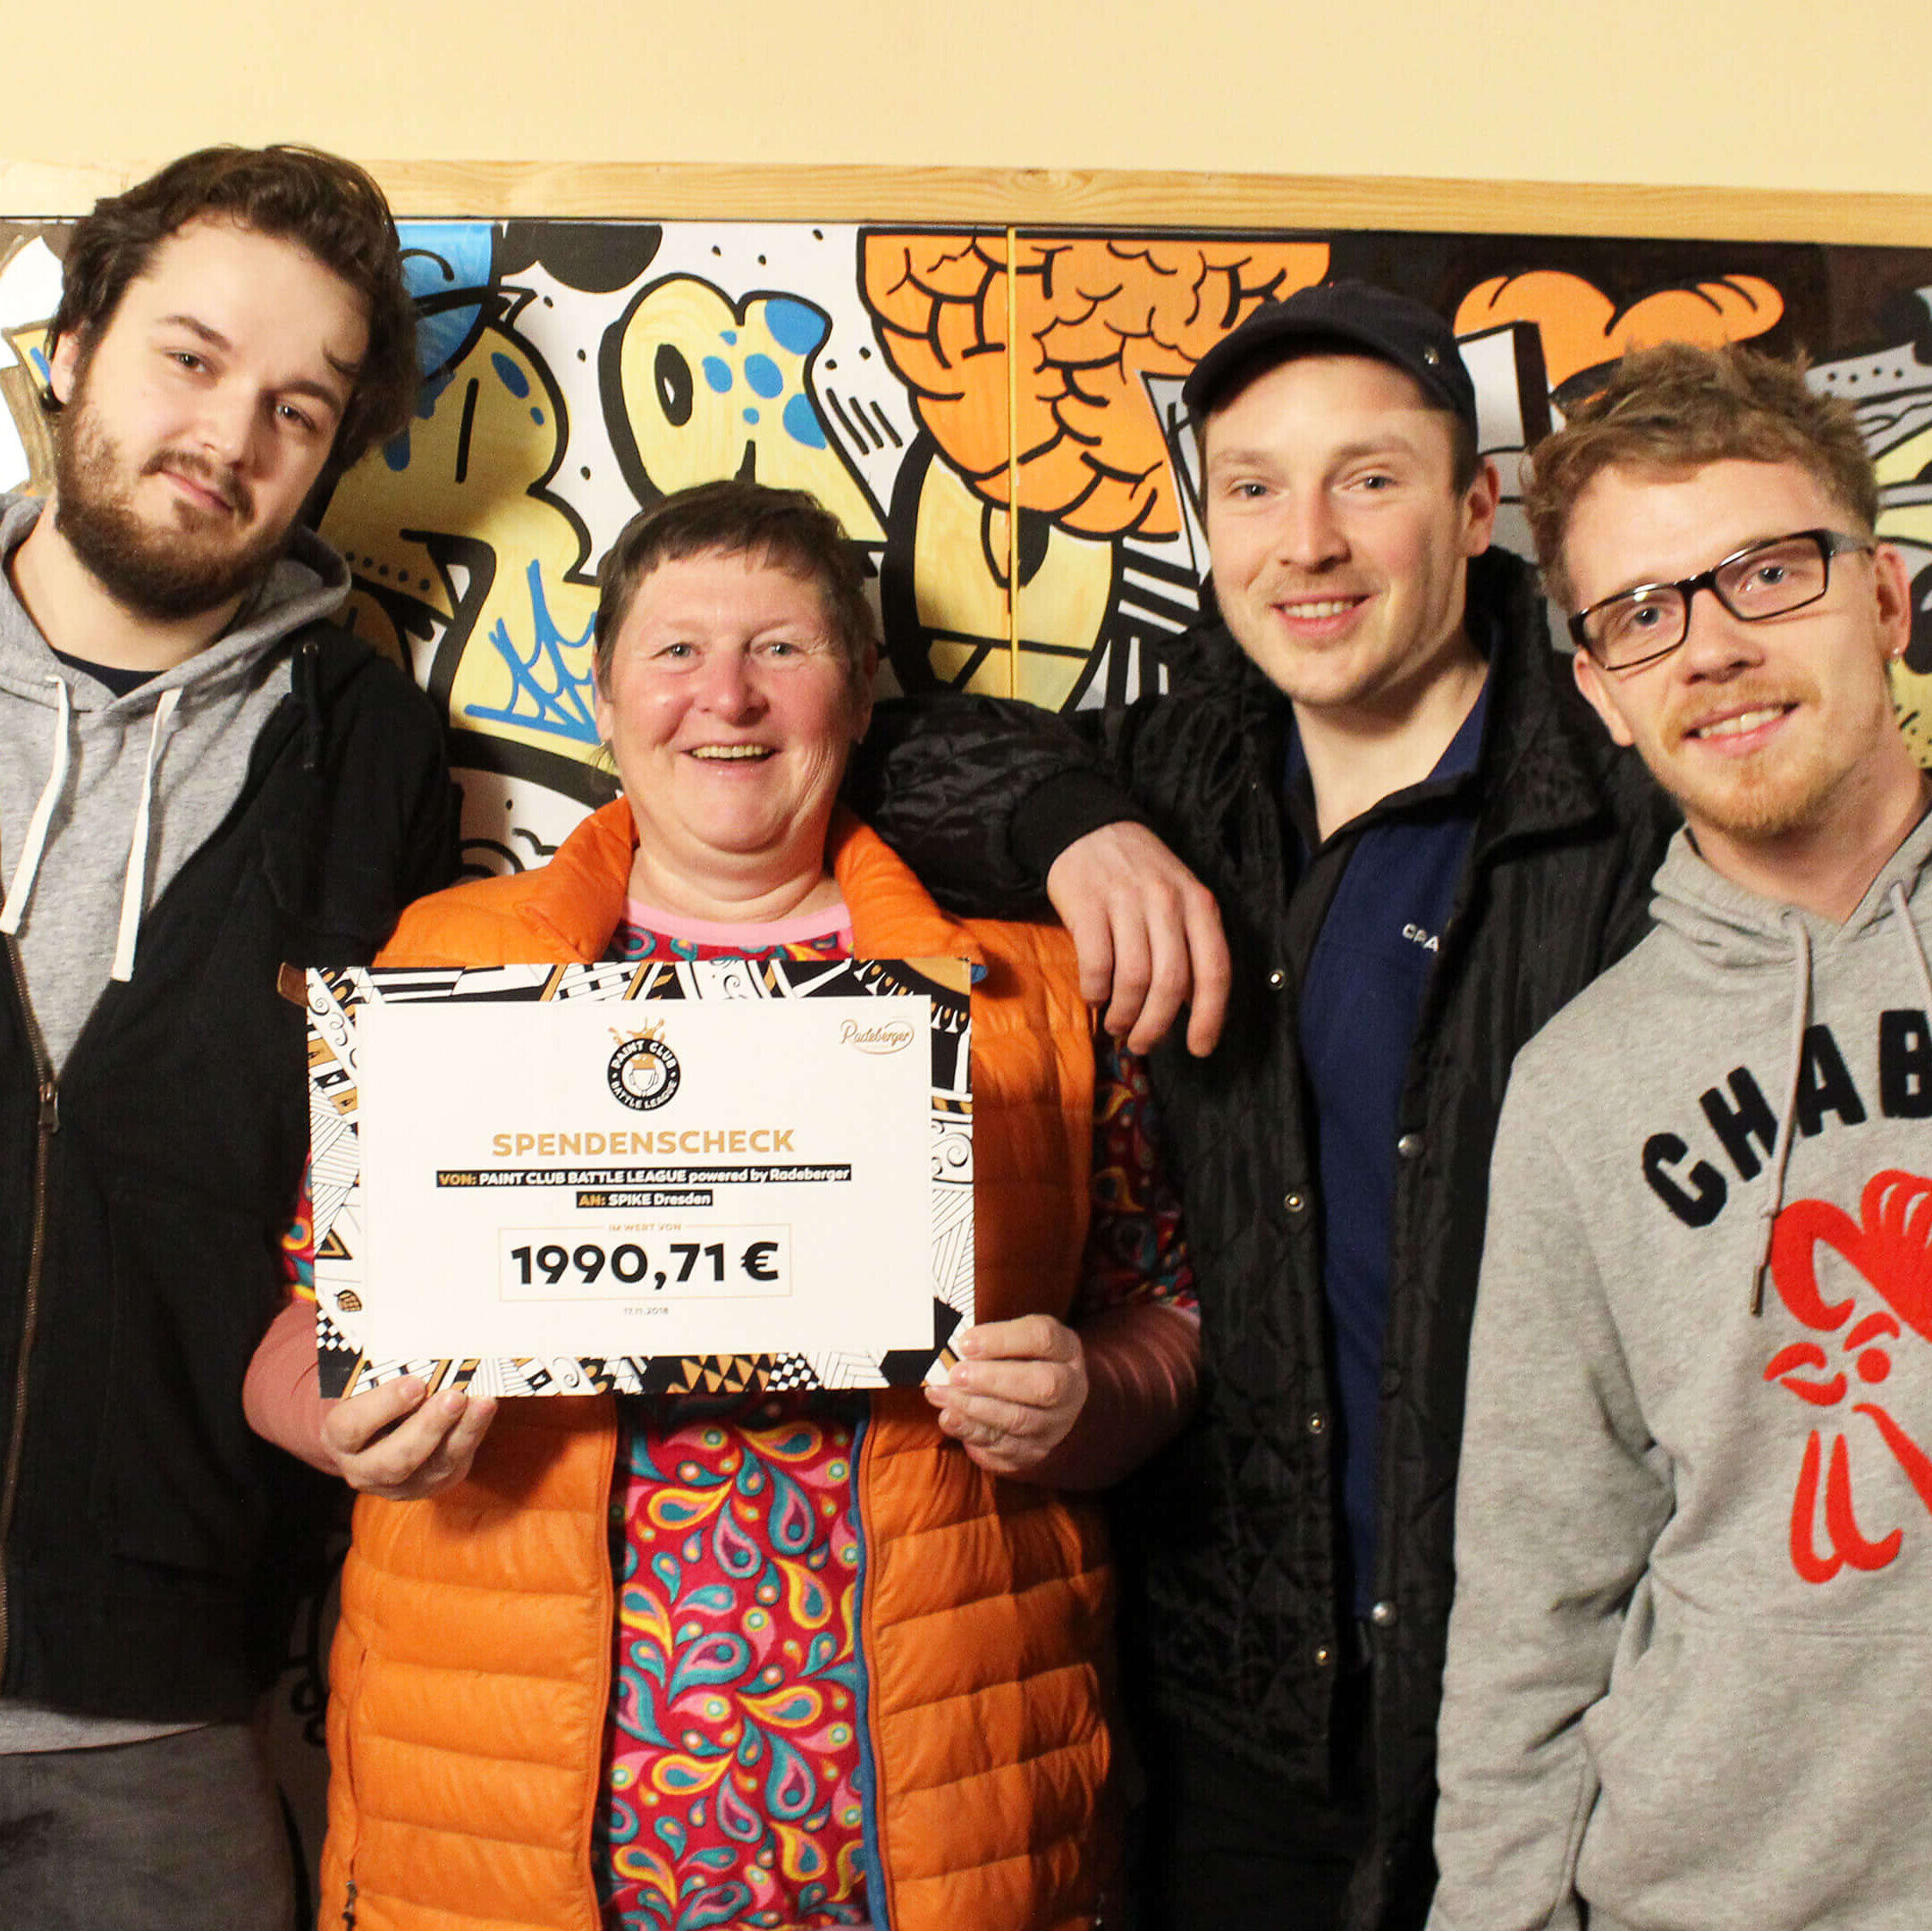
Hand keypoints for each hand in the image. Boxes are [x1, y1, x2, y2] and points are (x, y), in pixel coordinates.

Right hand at [319, 1376, 497, 1499]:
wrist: (377, 1434)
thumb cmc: (373, 1396)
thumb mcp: (367, 1383)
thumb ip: (386, 1369)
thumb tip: (420, 1336)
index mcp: (340, 1438)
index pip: (353, 1427)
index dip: (383, 1406)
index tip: (414, 1383)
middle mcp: (364, 1469)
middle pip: (394, 1459)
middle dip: (428, 1427)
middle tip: (453, 1397)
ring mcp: (400, 1484)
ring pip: (432, 1466)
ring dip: (461, 1432)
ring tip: (482, 1402)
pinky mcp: (432, 1484)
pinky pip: (456, 1463)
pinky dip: (473, 1433)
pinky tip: (485, 1409)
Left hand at [923, 1315, 1086, 1478]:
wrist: (1037, 1402)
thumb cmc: (1019, 1360)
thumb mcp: (1013, 1338)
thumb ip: (990, 1339)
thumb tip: (955, 1347)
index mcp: (1066, 1349)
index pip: (1043, 1338)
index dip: (1002, 1339)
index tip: (965, 1342)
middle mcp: (1070, 1388)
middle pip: (1042, 1385)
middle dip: (993, 1379)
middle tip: (957, 1374)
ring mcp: (1055, 1424)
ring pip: (1019, 1419)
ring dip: (974, 1407)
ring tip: (941, 1394)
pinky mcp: (1033, 1450)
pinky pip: (1002, 1446)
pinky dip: (971, 1430)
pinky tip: (949, 1416)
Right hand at [1045, 823, 1228, 1055]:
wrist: (1090, 828)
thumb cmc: (1140, 875)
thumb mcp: (1180, 899)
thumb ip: (1191, 945)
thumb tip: (1193, 1005)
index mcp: (1199, 904)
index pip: (1214, 970)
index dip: (1210, 1017)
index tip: (1200, 1048)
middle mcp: (1168, 902)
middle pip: (1170, 983)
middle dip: (1156, 1025)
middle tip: (1142, 1044)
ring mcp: (1127, 902)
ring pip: (1134, 978)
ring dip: (1124, 1014)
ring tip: (1116, 1024)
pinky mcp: (1088, 906)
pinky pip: (1096, 964)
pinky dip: (1096, 992)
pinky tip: (1094, 996)